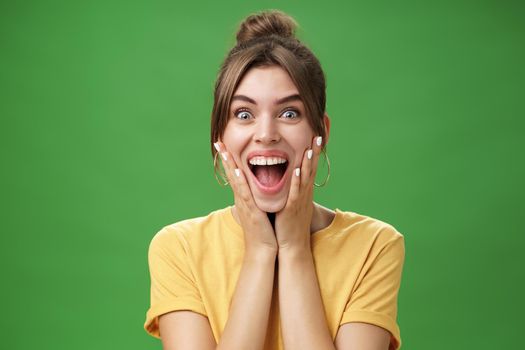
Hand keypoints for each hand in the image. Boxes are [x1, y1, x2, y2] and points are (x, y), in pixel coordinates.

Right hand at [215, 141, 277, 255]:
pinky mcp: (250, 210)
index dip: (229, 160)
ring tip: (224, 150)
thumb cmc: (263, 231)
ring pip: (235, 180)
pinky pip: (245, 192)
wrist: (263, 250)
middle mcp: (241, 198)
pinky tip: (237, 170)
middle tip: (218, 141)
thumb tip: (257, 189)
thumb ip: (256, 199)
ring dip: (229, 164)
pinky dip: (240, 180)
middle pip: (231, 174)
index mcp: (244, 197)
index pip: (235, 174)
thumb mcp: (258, 210)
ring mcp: (244, 204)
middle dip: (225, 157)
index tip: (224, 145)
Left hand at [274, 136, 322, 252]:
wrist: (291, 246)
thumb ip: (292, 190)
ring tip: (310, 147)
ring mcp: (299, 201)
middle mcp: (304, 194)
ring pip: (305, 179)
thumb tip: (289, 178)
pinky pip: (294, 193)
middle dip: (315, 152)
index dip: (314, 153)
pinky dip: (296, 181)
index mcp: (303, 191)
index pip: (310, 168)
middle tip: (319, 134)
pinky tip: (297, 170)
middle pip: (311, 169)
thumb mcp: (293, 204)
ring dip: (308, 163)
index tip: (316, 136)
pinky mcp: (291, 209)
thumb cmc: (289, 225)